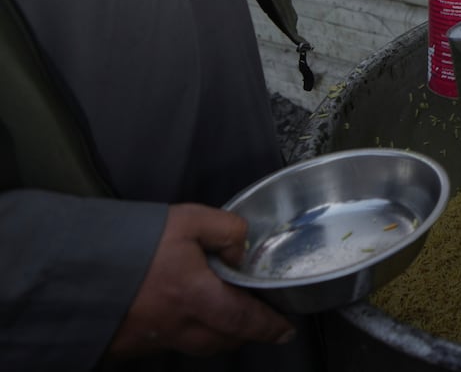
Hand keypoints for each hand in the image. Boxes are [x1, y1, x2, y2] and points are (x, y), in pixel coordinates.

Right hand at [108, 204, 294, 358]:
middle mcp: (177, 325)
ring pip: (197, 345)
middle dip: (245, 334)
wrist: (70, 266)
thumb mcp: (188, 220)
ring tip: (226, 318)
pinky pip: (169, 345)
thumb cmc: (130, 241)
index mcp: (196, 296)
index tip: (285, 330)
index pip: (245, 321)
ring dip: (217, 335)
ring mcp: (152, 339)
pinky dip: (185, 334)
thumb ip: (226, 230)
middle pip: (224, 341)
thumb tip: (242, 250)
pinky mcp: (129, 344)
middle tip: (259, 322)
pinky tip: (182, 315)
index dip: (269, 327)